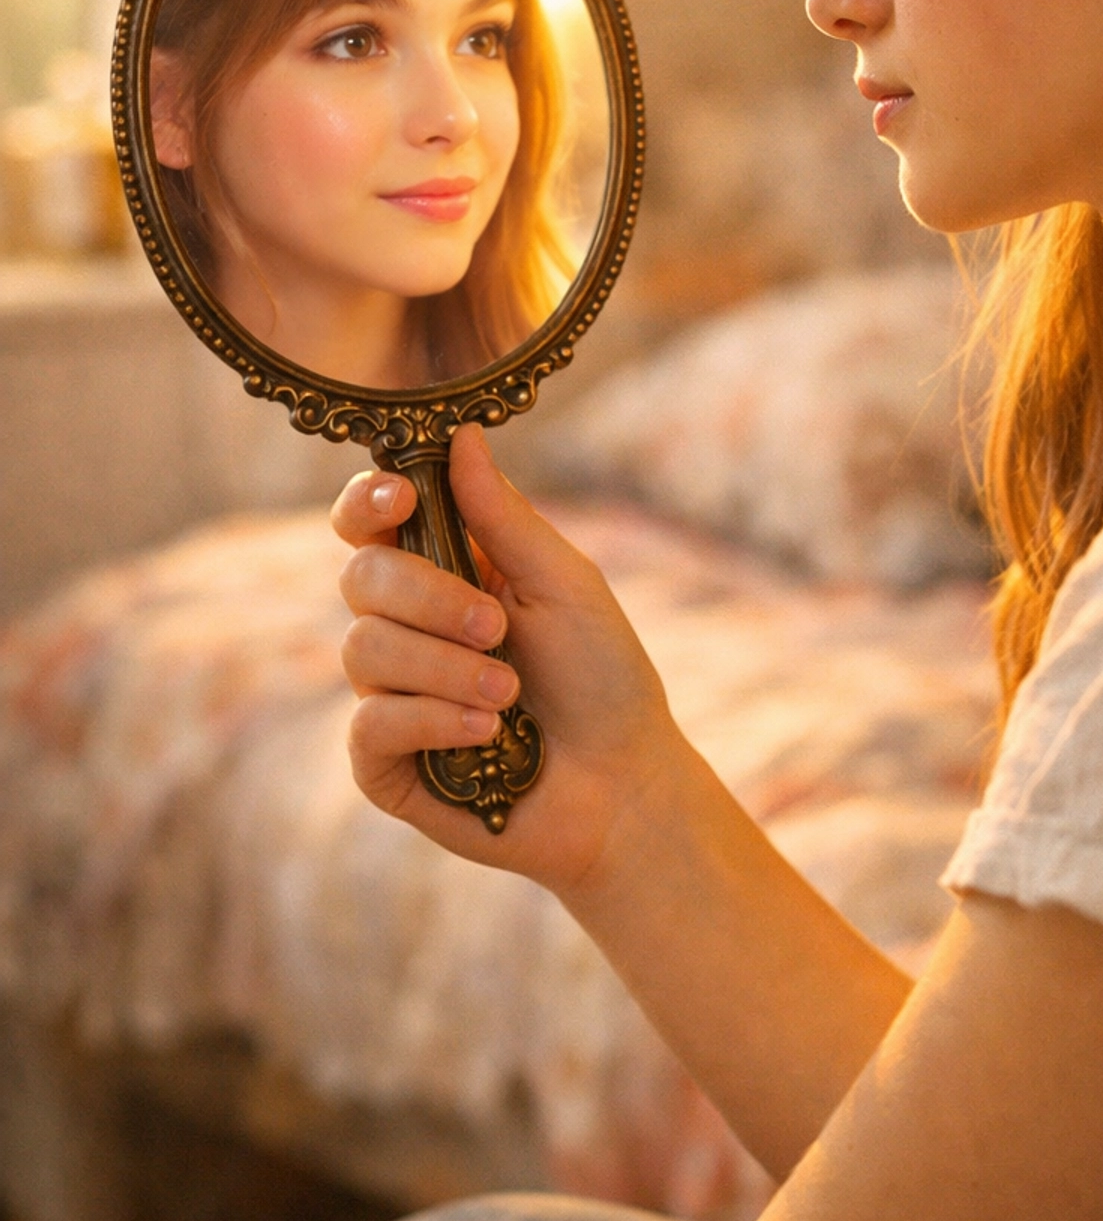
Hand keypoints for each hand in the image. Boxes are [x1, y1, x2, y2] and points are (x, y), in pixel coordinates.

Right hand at [331, 424, 686, 891]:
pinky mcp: (385, 763)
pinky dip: (433, 721)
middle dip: (430, 597)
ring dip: (447, 669)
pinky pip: (370, 723)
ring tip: (509, 695)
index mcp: (445, 571)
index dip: (368, 501)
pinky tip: (487, 736)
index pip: (369, 521)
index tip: (402, 496)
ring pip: (363, 650)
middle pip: (361, 577)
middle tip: (498, 626)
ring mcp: (390, 695)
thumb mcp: (565, 585)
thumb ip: (505, 517)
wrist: (623, 786)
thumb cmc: (603, 679)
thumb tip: (460, 434)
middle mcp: (406, 627)